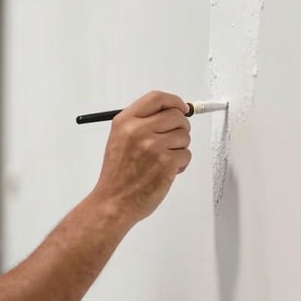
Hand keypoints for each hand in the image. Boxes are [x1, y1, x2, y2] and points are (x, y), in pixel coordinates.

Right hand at [94, 90, 191, 223]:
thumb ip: (140, 123)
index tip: (181, 108)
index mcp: (125, 121)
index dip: (174, 101)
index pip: (157, 98)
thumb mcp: (119, 139)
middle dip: (181, 127)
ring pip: (185, 135)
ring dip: (179, 148)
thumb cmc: (117, 175)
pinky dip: (180, 164)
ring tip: (163, 160)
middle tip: (173, 140)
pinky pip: (186, 154)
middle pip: (176, 115)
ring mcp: (154, 146)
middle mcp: (139, 130)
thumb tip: (171, 112)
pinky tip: (165, 172)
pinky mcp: (167, 162)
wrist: (114, 202)